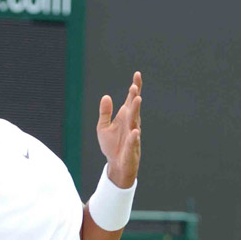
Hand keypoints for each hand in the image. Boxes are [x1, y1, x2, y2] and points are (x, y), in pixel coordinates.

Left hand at [96, 72, 141, 188]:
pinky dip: (134, 137)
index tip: (137, 74)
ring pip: (135, 121)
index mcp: (125, 116)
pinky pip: (133, 142)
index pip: (131, 99)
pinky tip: (135, 132)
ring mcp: (132, 135)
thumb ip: (105, 113)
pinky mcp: (131, 148)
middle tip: (134, 86)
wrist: (116, 164)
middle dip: (134, 97)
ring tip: (137, 100)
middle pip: (134, 108)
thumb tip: (106, 96)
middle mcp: (131, 123)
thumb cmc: (112, 145)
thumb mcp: (103, 127)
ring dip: (136, 111)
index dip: (135, 87)